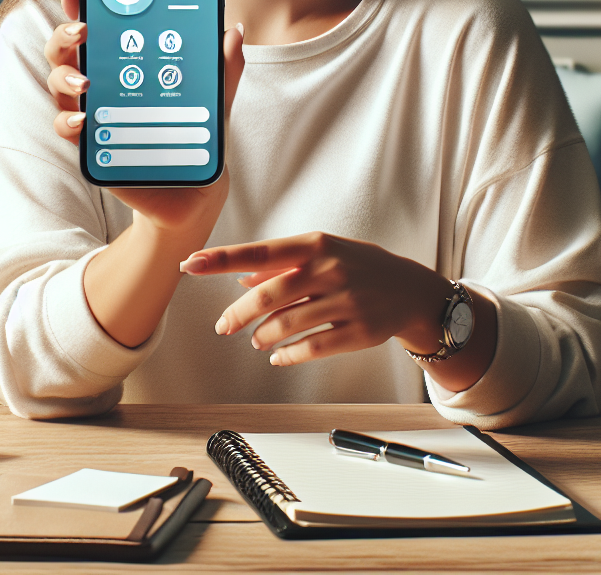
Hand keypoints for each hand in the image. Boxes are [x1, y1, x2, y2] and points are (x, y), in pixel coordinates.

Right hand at [46, 0, 245, 238]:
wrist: (194, 191)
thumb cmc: (196, 137)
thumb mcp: (215, 99)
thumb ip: (224, 68)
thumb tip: (233, 30)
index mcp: (125, 63)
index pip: (97, 25)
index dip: (81, 4)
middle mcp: (101, 84)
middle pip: (65, 49)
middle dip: (65, 34)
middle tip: (83, 30)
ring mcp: (92, 113)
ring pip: (58, 84)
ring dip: (65, 76)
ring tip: (86, 80)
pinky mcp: (91, 146)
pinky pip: (65, 128)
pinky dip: (68, 120)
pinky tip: (83, 118)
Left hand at [179, 232, 449, 361]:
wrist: (410, 288)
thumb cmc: (358, 265)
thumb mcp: (322, 251)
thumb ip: (281, 264)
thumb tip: (240, 276)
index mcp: (316, 244)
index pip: (260, 251)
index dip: (222, 259)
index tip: (190, 264)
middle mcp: (330, 269)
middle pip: (270, 294)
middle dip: (239, 313)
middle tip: (223, 326)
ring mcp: (347, 301)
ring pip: (289, 324)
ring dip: (264, 336)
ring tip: (257, 340)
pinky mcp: (359, 332)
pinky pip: (313, 347)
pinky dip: (288, 355)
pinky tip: (278, 356)